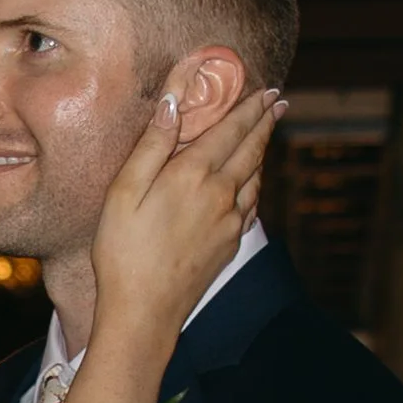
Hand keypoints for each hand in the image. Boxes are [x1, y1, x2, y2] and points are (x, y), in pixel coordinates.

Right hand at [90, 81, 282, 334]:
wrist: (144, 312)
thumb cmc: (124, 253)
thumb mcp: (124, 192)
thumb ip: (152, 144)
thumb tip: (173, 102)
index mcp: (193, 174)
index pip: (231, 129)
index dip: (250, 107)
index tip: (267, 90)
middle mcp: (220, 194)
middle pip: (251, 149)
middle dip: (265, 122)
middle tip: (278, 102)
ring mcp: (230, 221)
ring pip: (255, 176)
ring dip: (262, 151)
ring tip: (266, 135)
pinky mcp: (230, 245)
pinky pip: (251, 204)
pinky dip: (256, 183)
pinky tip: (253, 182)